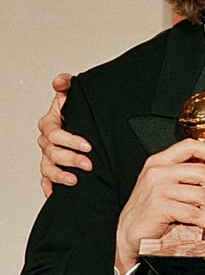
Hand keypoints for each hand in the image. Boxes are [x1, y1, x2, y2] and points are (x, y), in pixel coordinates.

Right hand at [38, 73, 92, 196]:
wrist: (84, 118)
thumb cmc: (77, 108)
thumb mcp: (73, 94)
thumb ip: (66, 85)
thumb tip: (60, 81)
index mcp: (50, 123)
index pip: (54, 134)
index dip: (70, 140)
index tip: (87, 145)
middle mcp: (47, 141)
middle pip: (53, 153)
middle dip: (71, 159)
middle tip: (88, 164)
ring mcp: (49, 155)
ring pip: (48, 168)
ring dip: (61, 175)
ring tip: (75, 179)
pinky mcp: (52, 167)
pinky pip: (45, 179)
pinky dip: (49, 186)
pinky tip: (56, 193)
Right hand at [115, 139, 204, 273]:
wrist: (127, 232)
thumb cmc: (148, 210)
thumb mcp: (165, 187)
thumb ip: (188, 182)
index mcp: (159, 162)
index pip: (190, 146)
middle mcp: (158, 171)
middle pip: (202, 172)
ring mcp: (158, 188)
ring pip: (201, 194)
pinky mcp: (159, 207)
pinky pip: (193, 212)